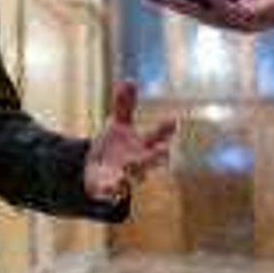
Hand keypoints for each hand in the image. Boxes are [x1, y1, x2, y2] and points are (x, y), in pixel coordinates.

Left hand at [84, 81, 175, 200]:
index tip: (173, 120)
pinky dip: (111, 191)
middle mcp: (138, 163)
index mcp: (143, 146)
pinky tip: (110, 189)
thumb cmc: (116, 148)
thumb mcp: (118, 125)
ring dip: (131, 175)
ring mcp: (126, 177)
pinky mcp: (109, 189)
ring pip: (132, 178)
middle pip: (151, 160)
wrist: (100, 174)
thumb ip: (125, 105)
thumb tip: (129, 80)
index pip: (158, 136)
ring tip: (127, 174)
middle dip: (157, 155)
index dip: (166, 129)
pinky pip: (112, 192)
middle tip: (164, 150)